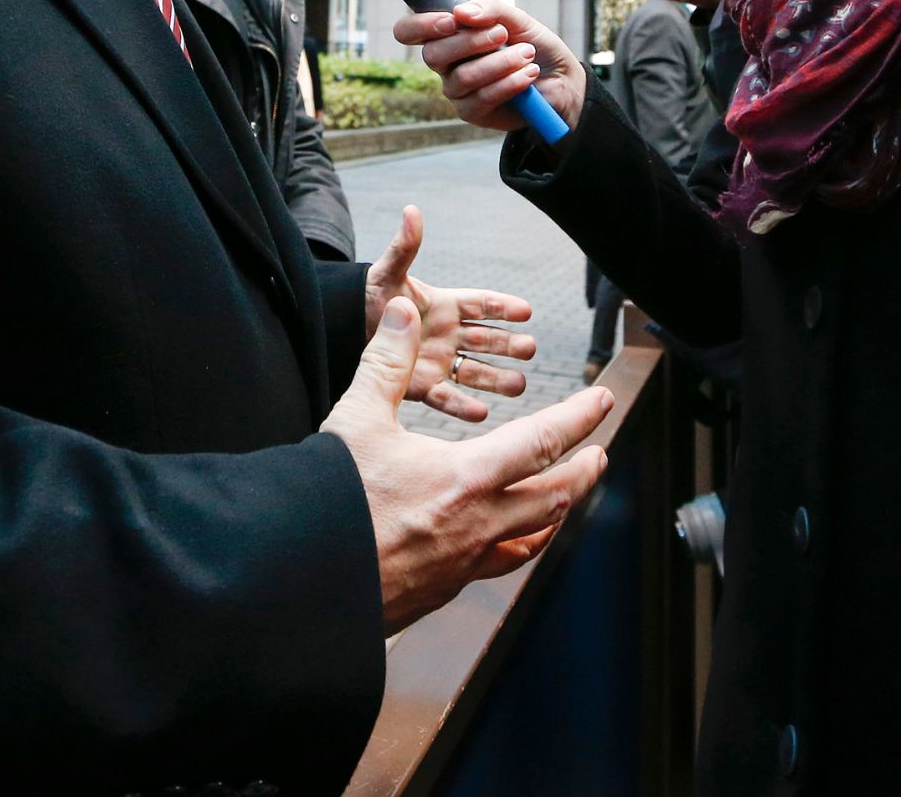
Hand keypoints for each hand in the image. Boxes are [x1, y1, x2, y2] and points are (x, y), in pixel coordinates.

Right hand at [323, 297, 611, 632]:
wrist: (299, 582)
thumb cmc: (328, 502)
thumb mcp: (357, 419)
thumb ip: (387, 361)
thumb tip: (403, 311)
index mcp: (466, 478)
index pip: (543, 441)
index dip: (578, 417)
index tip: (601, 401)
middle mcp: (477, 525)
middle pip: (554, 498)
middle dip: (583, 471)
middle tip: (599, 453)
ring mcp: (464, 563)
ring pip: (532, 537)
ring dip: (557, 511)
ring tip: (566, 496)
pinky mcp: (444, 589)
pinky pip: (499, 565)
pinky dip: (519, 546)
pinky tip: (511, 542)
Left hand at [364, 206, 537, 422]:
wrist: (344, 330)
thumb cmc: (370, 296)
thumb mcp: (389, 272)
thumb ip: (405, 246)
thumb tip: (412, 210)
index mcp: (446, 304)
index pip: (481, 303)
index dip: (502, 306)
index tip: (526, 310)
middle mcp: (449, 334)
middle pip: (487, 339)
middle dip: (509, 344)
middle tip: (530, 348)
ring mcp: (439, 361)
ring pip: (475, 370)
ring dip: (497, 378)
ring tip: (520, 385)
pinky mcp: (423, 387)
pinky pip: (447, 398)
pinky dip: (463, 406)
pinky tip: (482, 412)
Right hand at [393, 0, 587, 133]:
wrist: (561, 79)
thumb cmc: (533, 45)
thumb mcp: (518, 19)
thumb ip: (491, 9)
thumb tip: (461, 13)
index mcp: (448, 35)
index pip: (408, 31)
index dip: (420, 25)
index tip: (451, 21)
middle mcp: (445, 63)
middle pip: (433, 55)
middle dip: (470, 41)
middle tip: (503, 34)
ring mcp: (456, 90)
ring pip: (461, 77)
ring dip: (498, 63)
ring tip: (527, 55)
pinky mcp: (472, 112)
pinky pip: (481, 98)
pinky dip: (508, 83)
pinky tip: (528, 75)